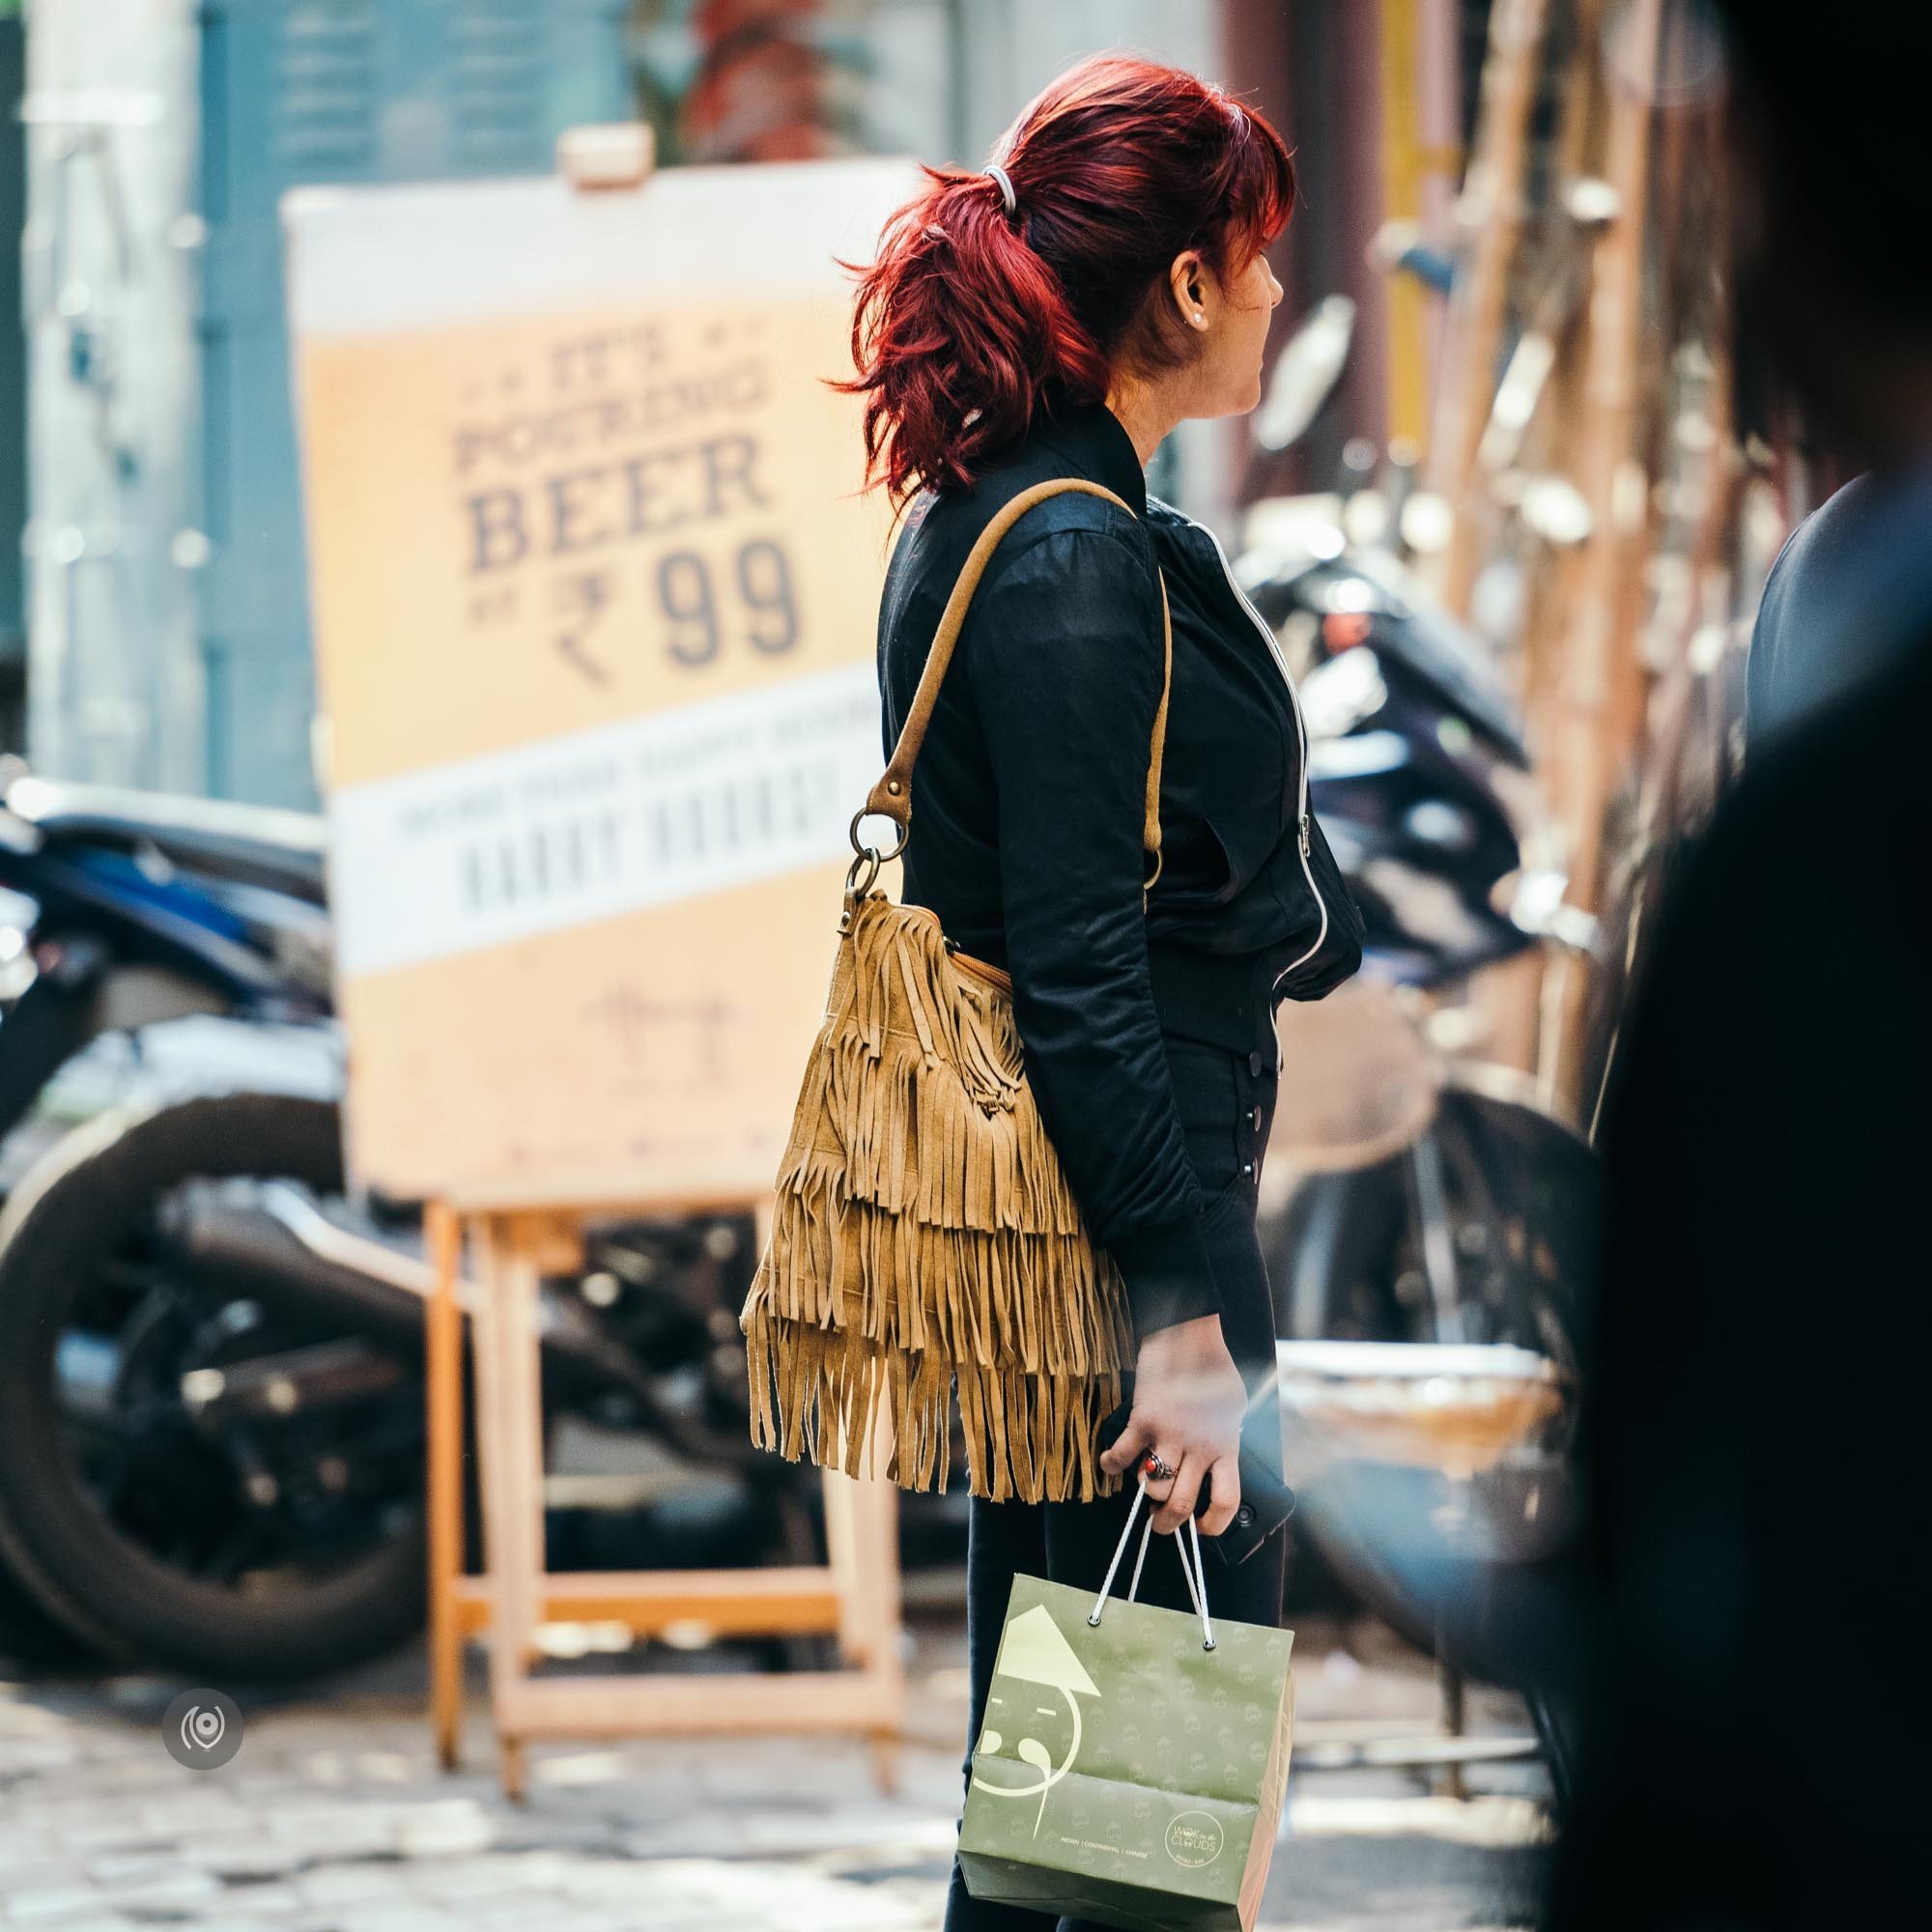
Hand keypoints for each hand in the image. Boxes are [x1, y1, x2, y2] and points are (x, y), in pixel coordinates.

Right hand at [1097, 1314, 1245, 1536]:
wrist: (1189, 1337)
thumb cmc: (1215, 1371)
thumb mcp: (1235, 1409)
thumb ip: (1227, 1438)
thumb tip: (1220, 1459)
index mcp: (1225, 1446)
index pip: (1225, 1500)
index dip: (1212, 1525)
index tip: (1201, 1529)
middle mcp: (1198, 1447)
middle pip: (1180, 1503)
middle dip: (1167, 1523)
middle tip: (1159, 1524)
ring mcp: (1169, 1434)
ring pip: (1151, 1486)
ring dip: (1144, 1495)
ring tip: (1143, 1492)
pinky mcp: (1143, 1420)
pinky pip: (1122, 1454)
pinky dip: (1111, 1464)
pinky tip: (1109, 1465)